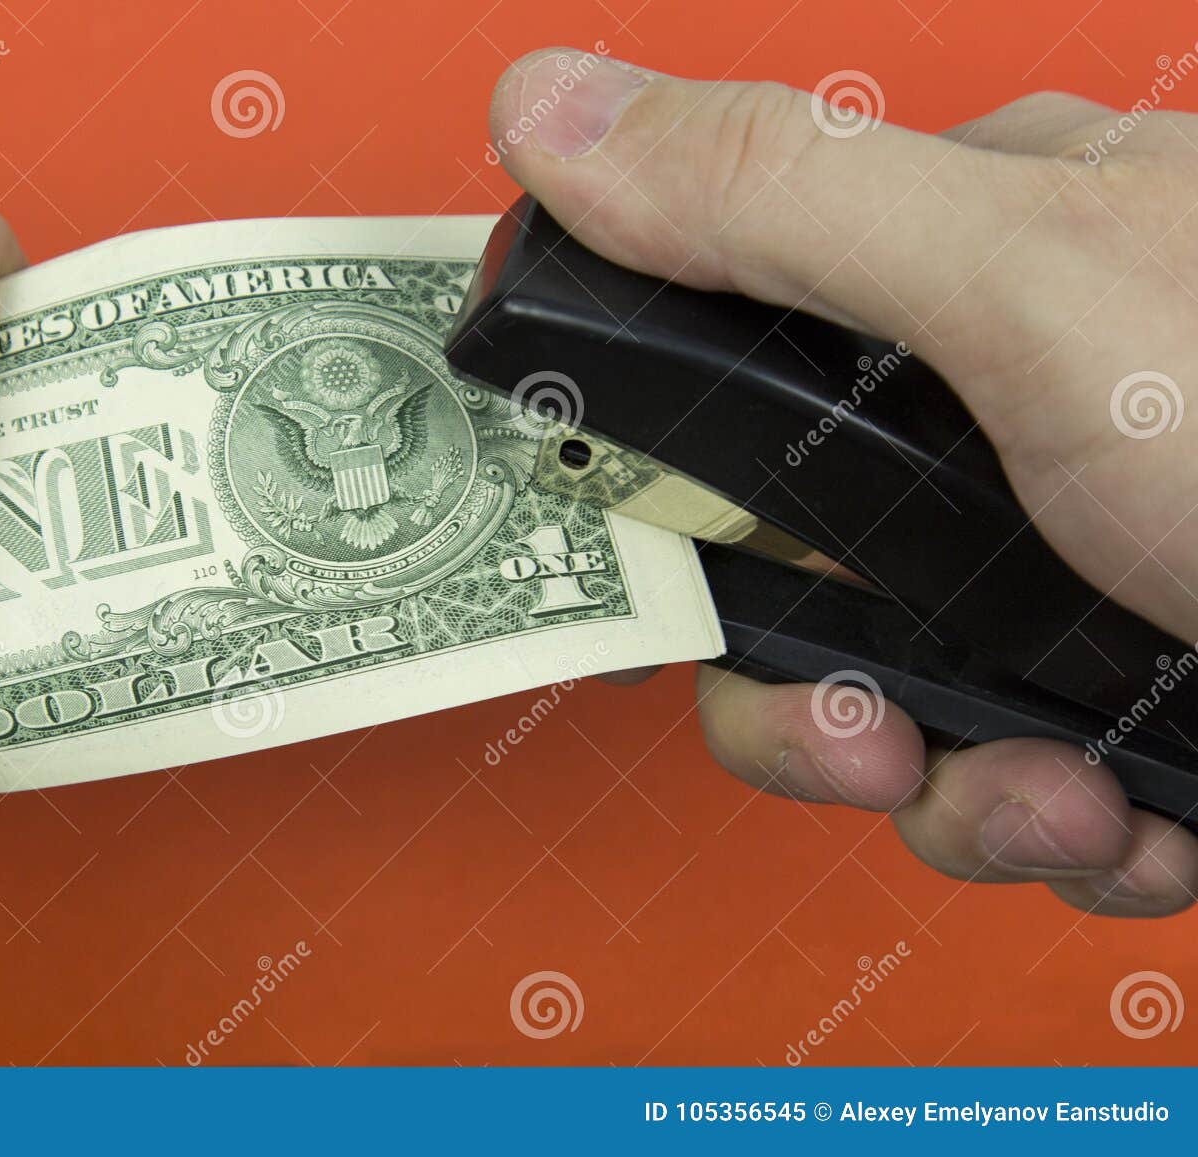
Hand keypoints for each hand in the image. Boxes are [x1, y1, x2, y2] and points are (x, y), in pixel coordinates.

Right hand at [489, 50, 1197, 915]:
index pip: (727, 349)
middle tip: (850, 732)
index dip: (655, 470)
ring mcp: (1073, 567)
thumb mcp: (1040, 291)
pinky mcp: (1135, 696)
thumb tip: (546, 107)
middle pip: (796, 567)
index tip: (636, 563)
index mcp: (976, 267)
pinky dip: (1056, 834)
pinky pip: (1013, 785)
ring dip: (945, 792)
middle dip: (808, 695)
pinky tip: (1131, 822)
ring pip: (895, 701)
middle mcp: (1017, 415)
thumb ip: (776, 205)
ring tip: (1049, 801)